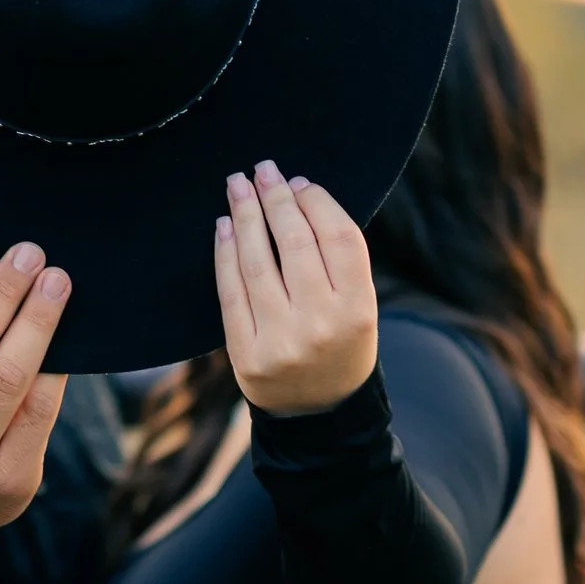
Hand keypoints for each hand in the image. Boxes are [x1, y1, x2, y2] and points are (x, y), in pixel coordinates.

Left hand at [215, 161, 377, 414]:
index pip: (339, 238)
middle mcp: (322, 325)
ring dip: (245, 216)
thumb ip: (336, 258)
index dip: (316, 202)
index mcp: (359, 310)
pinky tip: (225, 226)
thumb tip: (295, 193)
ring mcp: (281, 341)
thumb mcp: (358, 306)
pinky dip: (225, 253)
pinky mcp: (247, 355)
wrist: (318, 414)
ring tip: (238, 186)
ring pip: (258, 262)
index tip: (298, 182)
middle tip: (262, 169)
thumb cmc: (339, 344)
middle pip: (296, 243)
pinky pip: (231, 292)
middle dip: (275, 198)